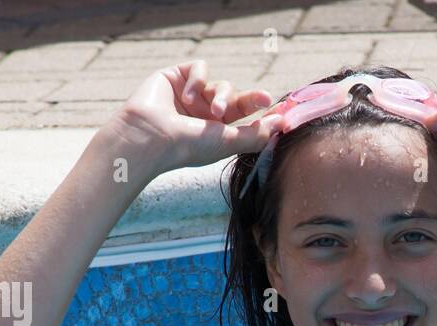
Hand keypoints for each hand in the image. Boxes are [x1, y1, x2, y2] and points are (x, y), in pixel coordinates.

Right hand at [107, 60, 282, 175]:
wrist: (152, 136)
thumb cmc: (189, 146)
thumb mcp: (229, 142)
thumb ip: (257, 133)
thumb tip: (283, 123)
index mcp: (217, 131)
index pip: (245, 116)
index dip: (263, 111)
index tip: (284, 108)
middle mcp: (204, 113)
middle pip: (236, 97)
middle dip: (250, 99)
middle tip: (264, 99)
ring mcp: (191, 95)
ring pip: (220, 84)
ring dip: (220, 96)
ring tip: (211, 112)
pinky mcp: (176, 77)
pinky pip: (200, 68)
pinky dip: (198, 80)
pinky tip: (187, 97)